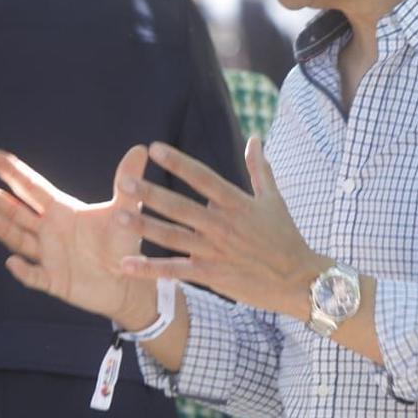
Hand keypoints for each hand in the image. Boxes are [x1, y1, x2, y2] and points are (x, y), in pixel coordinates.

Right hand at [0, 145, 156, 325]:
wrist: (128, 284)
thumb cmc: (124, 244)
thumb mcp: (126, 212)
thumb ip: (128, 184)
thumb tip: (140, 148)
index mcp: (63, 212)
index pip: (33, 189)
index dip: (14, 173)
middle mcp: (50, 232)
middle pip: (18, 212)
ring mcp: (48, 256)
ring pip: (21, 240)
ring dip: (4, 230)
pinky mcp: (54, 281)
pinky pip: (35, 276)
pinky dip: (24, 270)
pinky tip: (12, 262)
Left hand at [115, 138, 325, 318]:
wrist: (298, 279)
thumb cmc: (286, 237)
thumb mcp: (274, 199)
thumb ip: (259, 168)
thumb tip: (254, 138)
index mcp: (236, 203)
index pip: (202, 178)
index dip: (178, 162)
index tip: (154, 149)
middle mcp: (222, 225)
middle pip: (180, 206)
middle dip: (150, 193)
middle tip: (124, 182)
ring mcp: (215, 251)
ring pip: (173, 237)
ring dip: (144, 226)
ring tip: (119, 216)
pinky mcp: (212, 275)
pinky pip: (176, 270)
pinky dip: (150, 268)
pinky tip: (127, 264)